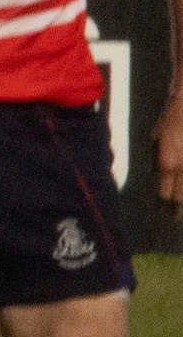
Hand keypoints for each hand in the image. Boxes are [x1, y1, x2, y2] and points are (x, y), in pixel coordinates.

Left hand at [155, 89, 182, 207]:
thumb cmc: (172, 117)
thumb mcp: (156, 136)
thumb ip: (155, 157)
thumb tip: (156, 172)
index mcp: (167, 163)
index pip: (164, 192)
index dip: (163, 204)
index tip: (163, 211)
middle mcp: (182, 167)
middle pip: (181, 196)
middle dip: (177, 209)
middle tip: (175, 219)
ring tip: (181, 213)